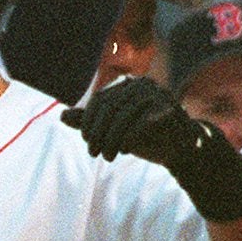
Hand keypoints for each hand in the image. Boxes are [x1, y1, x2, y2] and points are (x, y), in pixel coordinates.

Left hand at [60, 75, 204, 167]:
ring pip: (123, 116)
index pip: (99, 100)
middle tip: (93, 153)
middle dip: (97, 133)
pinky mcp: (169, 108)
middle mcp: (142, 84)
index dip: (88, 121)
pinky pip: (142, 122)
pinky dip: (130, 138)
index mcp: (127, 84)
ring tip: (108, 156)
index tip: (86, 141)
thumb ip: (90, 122)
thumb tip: (62, 116)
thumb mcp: (113, 130)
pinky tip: (126, 150)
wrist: (180, 148)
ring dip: (112, 140)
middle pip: (110, 108)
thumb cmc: (144, 137)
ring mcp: (157, 93)